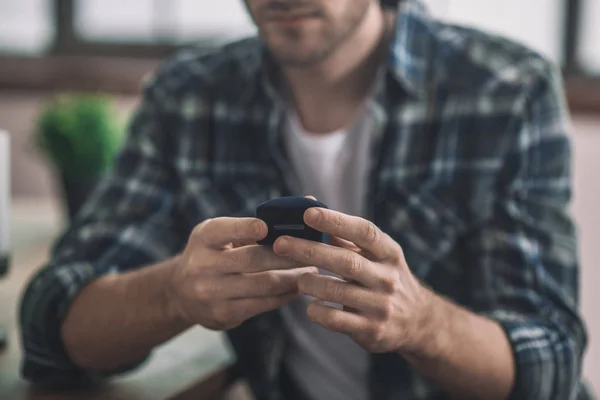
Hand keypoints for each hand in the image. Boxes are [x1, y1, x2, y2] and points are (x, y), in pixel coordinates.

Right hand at [169, 217, 316, 330]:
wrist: (180, 293)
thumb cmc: (213, 253)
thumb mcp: (221, 233)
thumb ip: (255, 222)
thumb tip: (307, 201)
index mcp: (204, 238)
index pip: (224, 230)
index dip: (245, 228)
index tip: (266, 226)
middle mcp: (203, 265)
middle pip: (252, 259)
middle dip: (287, 255)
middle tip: (311, 251)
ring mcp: (211, 292)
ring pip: (263, 284)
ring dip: (292, 278)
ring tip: (313, 271)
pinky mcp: (223, 314)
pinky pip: (262, 304)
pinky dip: (284, 296)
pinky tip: (298, 288)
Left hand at [272, 208, 434, 355]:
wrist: (417, 321)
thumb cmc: (385, 278)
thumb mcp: (376, 255)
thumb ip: (345, 235)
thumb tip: (311, 207)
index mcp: (389, 253)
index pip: (364, 232)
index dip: (336, 221)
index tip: (308, 214)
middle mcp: (387, 278)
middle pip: (346, 261)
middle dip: (309, 250)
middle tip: (281, 243)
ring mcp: (381, 305)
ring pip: (337, 292)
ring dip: (310, 283)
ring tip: (297, 279)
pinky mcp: (371, 330)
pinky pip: (336, 321)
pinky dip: (317, 311)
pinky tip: (310, 306)